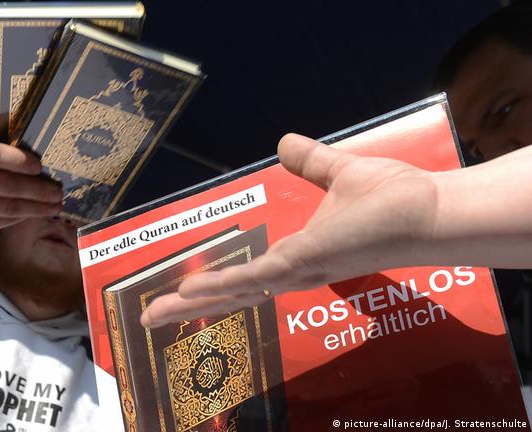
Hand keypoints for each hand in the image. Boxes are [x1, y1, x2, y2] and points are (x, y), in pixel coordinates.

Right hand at [0, 142, 62, 247]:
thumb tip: (38, 166)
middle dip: (37, 190)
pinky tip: (38, 213)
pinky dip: (25, 216)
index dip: (19, 160)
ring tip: (55, 205)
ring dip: (37, 207)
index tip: (39, 166)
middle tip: (57, 192)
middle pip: (8, 185)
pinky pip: (7, 219)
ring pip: (10, 206)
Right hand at [141, 133, 440, 326]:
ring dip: (192, 304)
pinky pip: (250, 279)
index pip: (245, 276)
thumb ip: (310, 162)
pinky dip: (218, 286)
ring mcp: (294, 271)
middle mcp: (291, 271)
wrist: (429, 210)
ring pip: (232, 293)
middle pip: (230, 294)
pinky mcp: (300, 263)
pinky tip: (190, 292)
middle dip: (190, 307)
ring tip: (153, 314)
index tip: (184, 292)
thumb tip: (284, 145)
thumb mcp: (338, 173)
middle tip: (150, 317)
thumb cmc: (394, 198)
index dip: (213, 285)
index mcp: (298, 255)